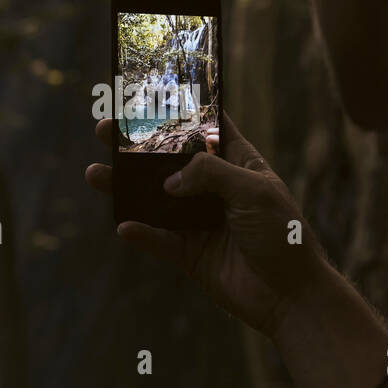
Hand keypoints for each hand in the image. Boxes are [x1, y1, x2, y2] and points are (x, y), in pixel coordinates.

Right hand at [85, 114, 329, 336]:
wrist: (292, 296)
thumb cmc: (285, 235)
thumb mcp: (253, 191)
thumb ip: (211, 174)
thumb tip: (170, 181)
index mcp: (238, 164)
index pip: (206, 128)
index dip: (181, 111)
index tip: (150, 92)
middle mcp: (215, 189)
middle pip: (168, 161)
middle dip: (135, 146)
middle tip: (105, 130)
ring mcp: (200, 221)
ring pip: (154, 199)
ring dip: (124, 188)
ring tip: (95, 174)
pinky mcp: (190, 254)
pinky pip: (158, 240)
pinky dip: (140, 233)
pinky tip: (123, 225)